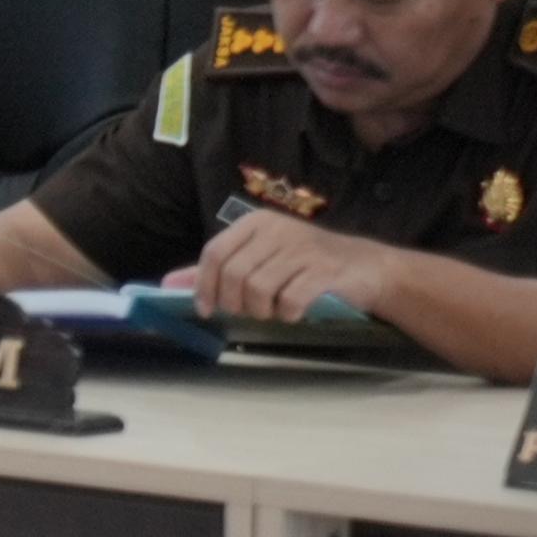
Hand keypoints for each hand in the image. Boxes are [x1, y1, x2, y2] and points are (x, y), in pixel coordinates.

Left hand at [193, 209, 393, 327]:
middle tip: (249, 312)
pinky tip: (295, 313)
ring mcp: (302, 249)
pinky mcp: (325, 270)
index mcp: (255, 223)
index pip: (214, 253)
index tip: (205, 309)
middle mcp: (277, 230)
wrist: (367, 267)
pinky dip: (288, 314)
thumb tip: (168, 284)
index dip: (203, 285)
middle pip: (233, 274)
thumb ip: (216, 270)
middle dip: (234, 303)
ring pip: (258, 289)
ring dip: (262, 311)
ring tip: (274, 312)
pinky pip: (290, 299)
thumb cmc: (306, 263)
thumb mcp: (260, 258)